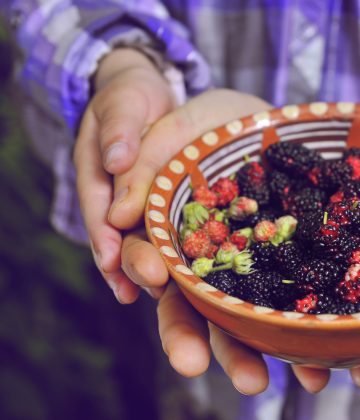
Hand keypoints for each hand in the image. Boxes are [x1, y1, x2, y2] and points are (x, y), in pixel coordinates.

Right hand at [74, 48, 175, 302]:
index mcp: (94, 168)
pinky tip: (175, 276)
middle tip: (132, 291)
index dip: (102, 234)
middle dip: (122, 262)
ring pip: (132, 238)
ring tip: (156, 295)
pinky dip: (162, 251)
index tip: (111, 259)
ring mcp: (128, 199)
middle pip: (110, 232)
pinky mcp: (151, 203)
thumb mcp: (125, 103)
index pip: (95, 205)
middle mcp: (108, 190)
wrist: (144, 95)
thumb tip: (116, 162)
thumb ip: (119, 130)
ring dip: (141, 266)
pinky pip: (153, 230)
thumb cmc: (132, 96)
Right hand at [107, 89, 359, 392]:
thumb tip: (117, 213)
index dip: (146, 271)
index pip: (148, 259)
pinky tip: (321, 366)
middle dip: (195, 340)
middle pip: (190, 308)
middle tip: (200, 366)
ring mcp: (244, 270)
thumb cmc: (206, 119)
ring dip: (249, 353)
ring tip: (265, 383)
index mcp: (169, 234)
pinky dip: (300, 338)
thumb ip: (144, 163)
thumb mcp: (174, 125)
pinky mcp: (283, 267)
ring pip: (238, 320)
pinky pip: (287, 307)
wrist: (261, 118)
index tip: (155, 279)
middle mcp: (204, 263)